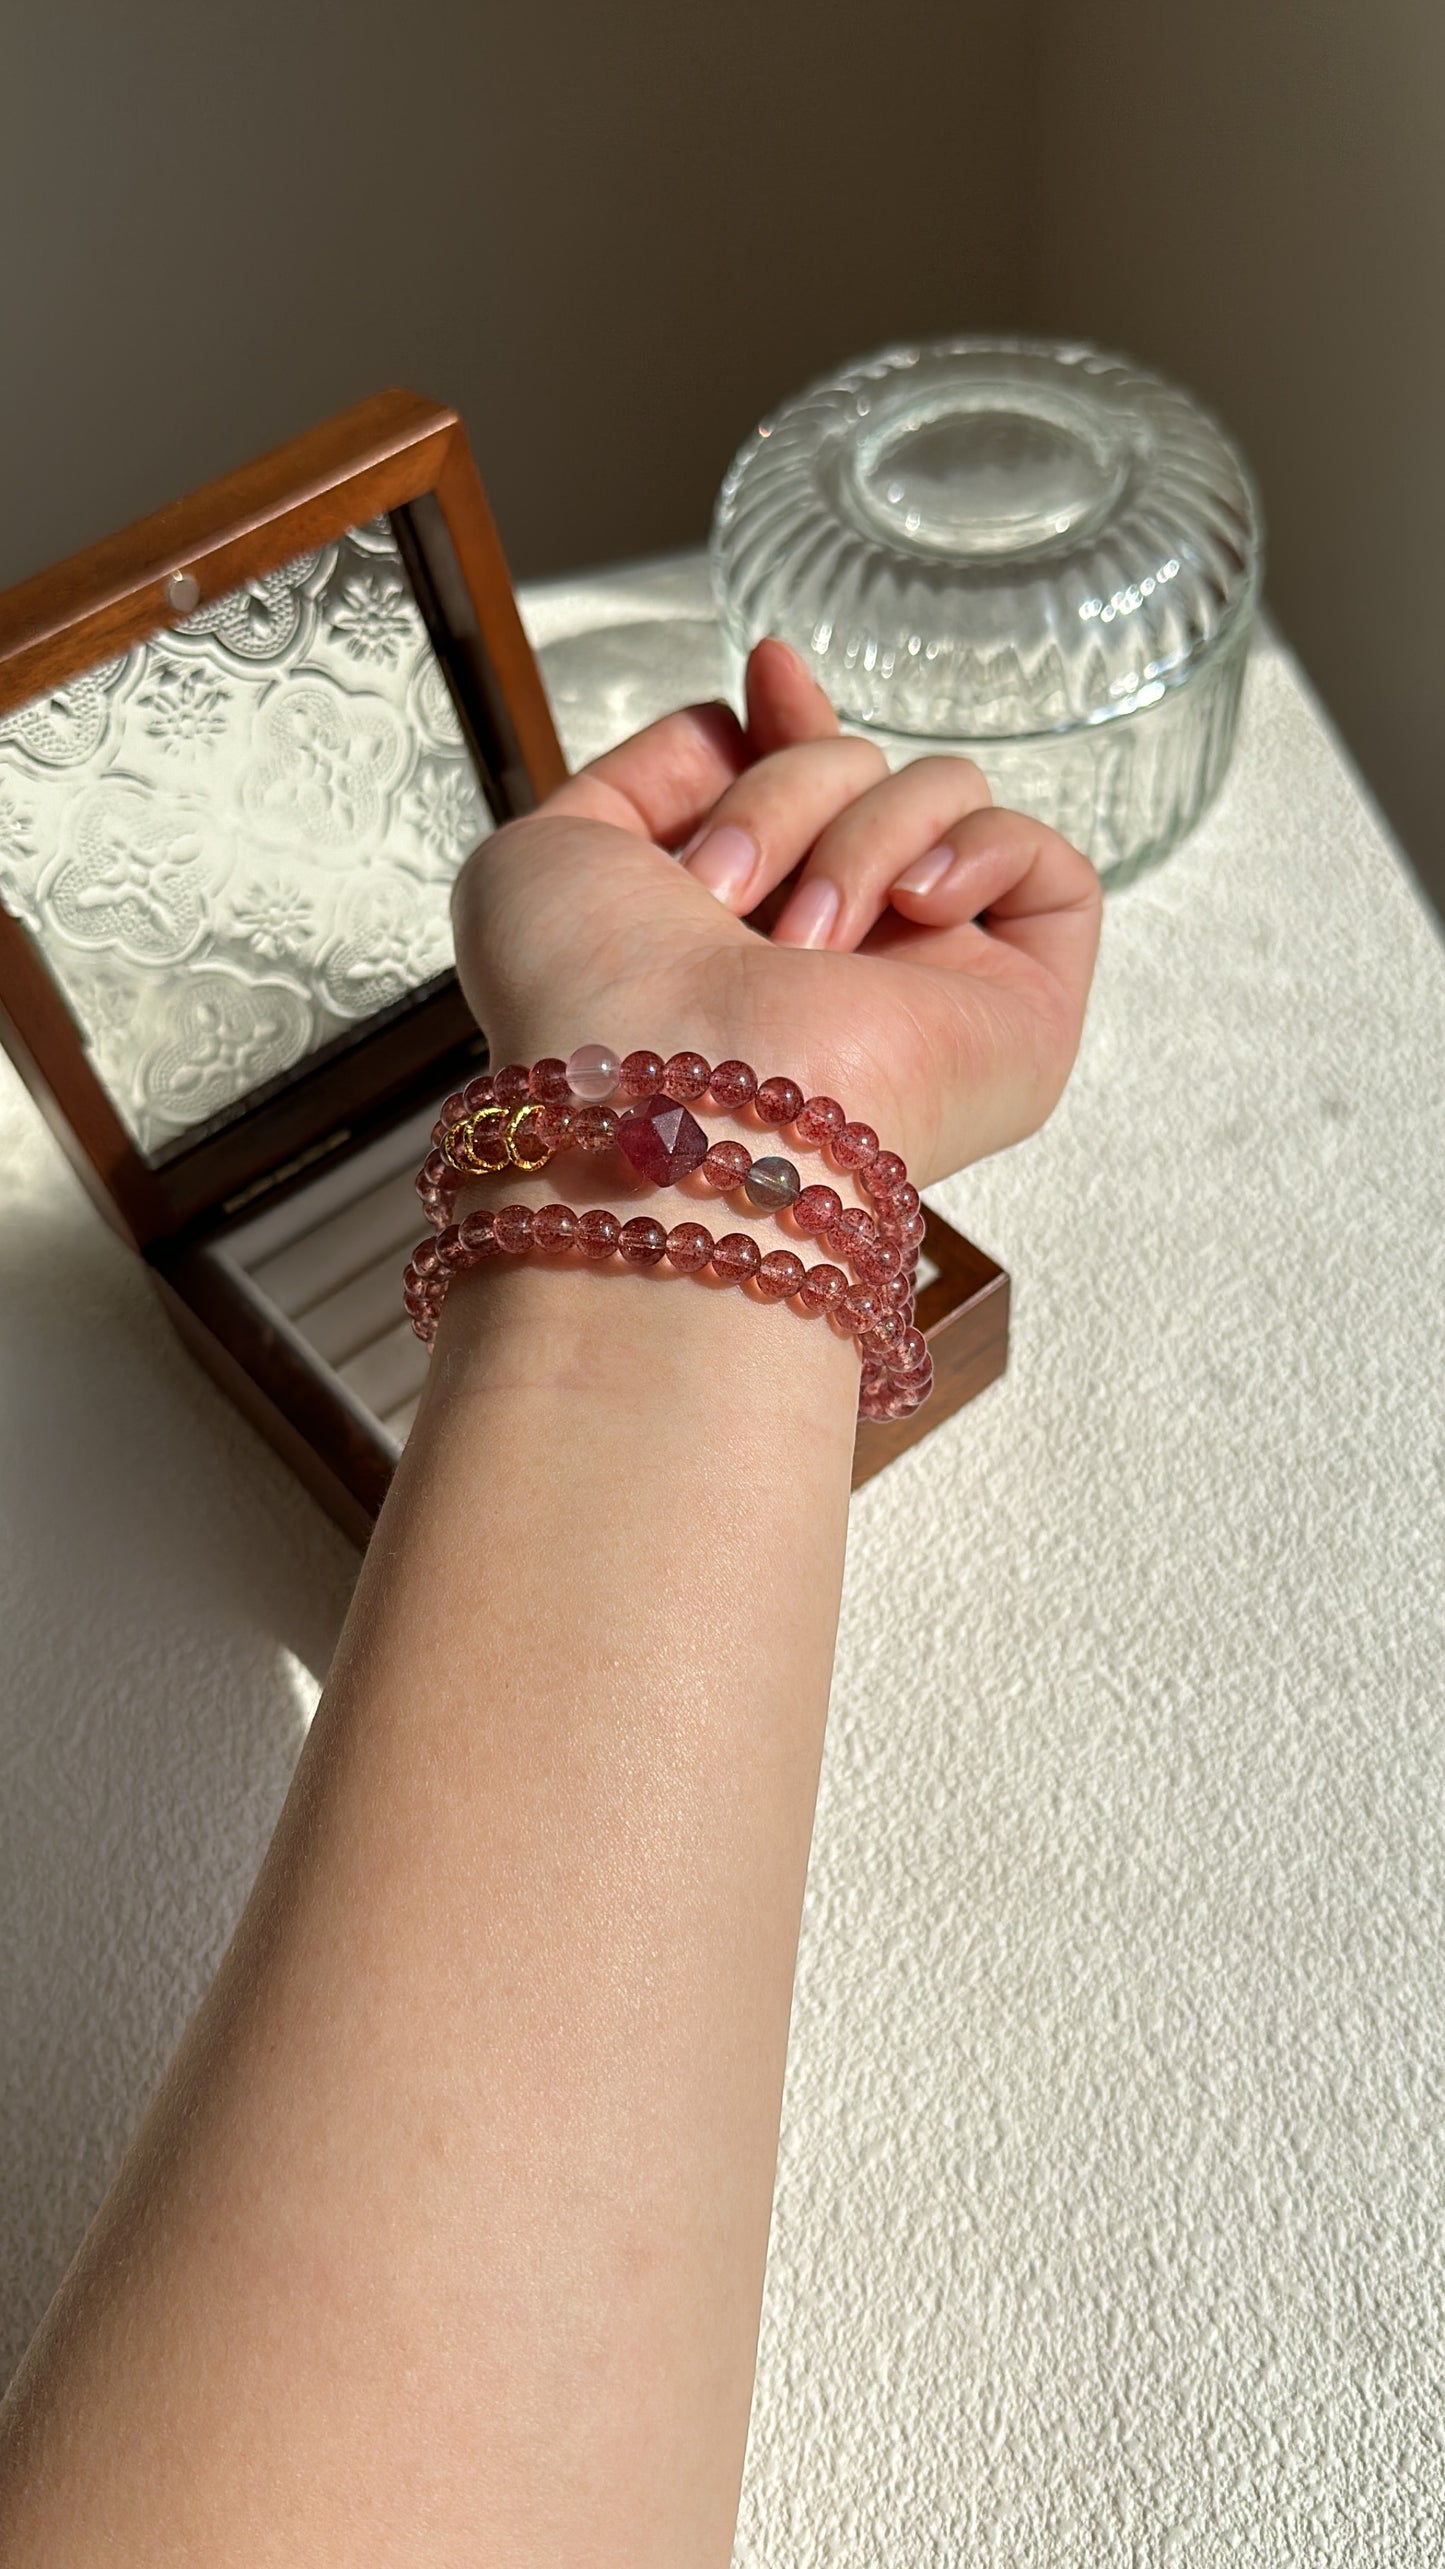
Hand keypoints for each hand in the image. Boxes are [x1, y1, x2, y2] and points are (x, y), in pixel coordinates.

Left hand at [452, 641, 1100, 1185]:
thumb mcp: (556, 851)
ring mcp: (938, 992)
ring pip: (943, 800)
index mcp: (747, 942)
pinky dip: (979, 851)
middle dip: (786, 795)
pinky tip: (914, 904)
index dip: (792, 726)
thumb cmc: (582, 1007)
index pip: (808, 792)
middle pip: (866, 774)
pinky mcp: (1024, 1017)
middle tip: (722, 892)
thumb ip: (644, 774)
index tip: (766, 670)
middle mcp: (846, 966)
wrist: (661, 1102)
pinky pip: (1048, 868)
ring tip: (799, 942)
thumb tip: (743, 720)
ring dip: (856, 838)